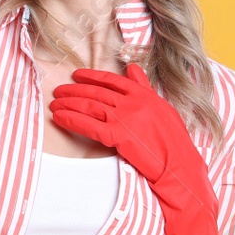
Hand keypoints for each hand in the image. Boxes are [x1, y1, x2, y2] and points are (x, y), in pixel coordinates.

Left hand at [49, 62, 222, 234]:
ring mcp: (125, 118)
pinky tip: (59, 118)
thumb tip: (132, 68)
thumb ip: (144, 88)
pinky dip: (72, 120)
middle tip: (58, 91)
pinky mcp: (119, 136)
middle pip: (96, 92)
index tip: (76, 76)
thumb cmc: (172, 140)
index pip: (111, 80)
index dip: (91, 76)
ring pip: (89, 106)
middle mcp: (133, 102)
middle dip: (74, 90)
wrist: (179, 165)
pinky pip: (89, 125)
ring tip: (54, 104)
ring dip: (69, 104)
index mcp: (143, 94)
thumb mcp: (162, 108)